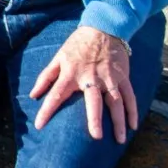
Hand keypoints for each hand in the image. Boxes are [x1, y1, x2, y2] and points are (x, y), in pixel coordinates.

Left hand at [30, 26, 134, 142]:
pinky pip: (129, 95)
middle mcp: (91, 78)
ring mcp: (109, 78)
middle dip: (95, 119)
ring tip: (120, 140)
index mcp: (71, 74)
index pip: (56, 95)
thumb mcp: (58, 57)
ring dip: (119, 121)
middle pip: (94, 101)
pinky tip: (134, 125)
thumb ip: (45, 77)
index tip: (39, 125)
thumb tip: (33, 95)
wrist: (103, 28)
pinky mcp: (122, 77)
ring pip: (116, 102)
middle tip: (96, 136)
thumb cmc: (77, 45)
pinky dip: (133, 110)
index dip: (46, 110)